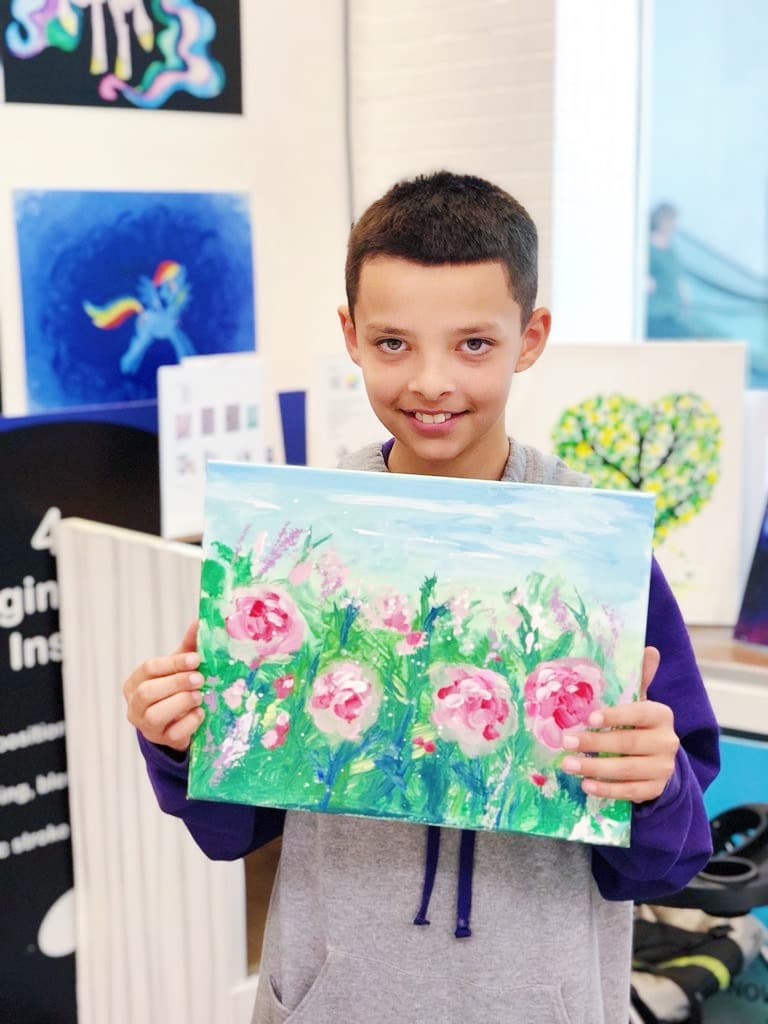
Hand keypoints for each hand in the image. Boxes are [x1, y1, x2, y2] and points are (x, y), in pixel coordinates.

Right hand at [123, 620, 204, 751]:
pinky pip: (172, 734)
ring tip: (199, 696)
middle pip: (147, 692)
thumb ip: (188, 647)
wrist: (178, 722)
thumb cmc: (176, 688)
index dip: (172, 664)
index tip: (195, 659)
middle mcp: (135, 704)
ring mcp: (146, 725)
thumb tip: (200, 621)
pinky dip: (189, 723)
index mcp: (136, 681)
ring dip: (180, 703)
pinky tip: (200, 713)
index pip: (148, 668)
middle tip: (200, 679)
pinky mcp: (161, 741)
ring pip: (154, 715)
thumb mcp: (180, 667)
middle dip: (176, 683)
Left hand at [560, 647, 679, 802]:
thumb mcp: (639, 701)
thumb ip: (640, 678)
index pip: (639, 713)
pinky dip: (607, 789)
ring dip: (595, 768)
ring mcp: (663, 768)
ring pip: (627, 769)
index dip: (615, 715)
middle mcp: (667, 741)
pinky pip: (630, 792)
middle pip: (629, 743)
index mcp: (662, 715)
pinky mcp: (655, 789)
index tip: (589, 718)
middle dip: (595, 743)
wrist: (658, 759)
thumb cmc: (639, 724)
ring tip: (568, 764)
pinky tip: (586, 785)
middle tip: (566, 741)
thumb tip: (650, 649)